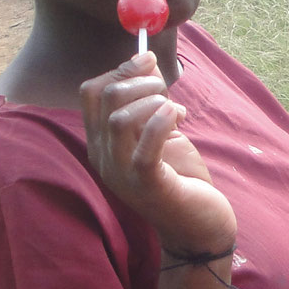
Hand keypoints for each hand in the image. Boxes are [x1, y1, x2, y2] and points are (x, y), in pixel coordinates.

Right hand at [80, 53, 236, 259]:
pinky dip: (162, 120)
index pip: (90, 93)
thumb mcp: (161, 134)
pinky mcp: (147, 185)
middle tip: (165, 87)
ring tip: (173, 108)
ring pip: (119, 119)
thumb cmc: (180, 179)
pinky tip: (179, 116)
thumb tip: (146, 62)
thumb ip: (150, 102)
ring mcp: (121, 174)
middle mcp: (103, 158)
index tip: (147, 61)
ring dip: (151, 100)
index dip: (119, 69)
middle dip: (139, 80)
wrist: (197, 228)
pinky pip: (146, 145)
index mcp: (101, 144)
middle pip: (105, 99)